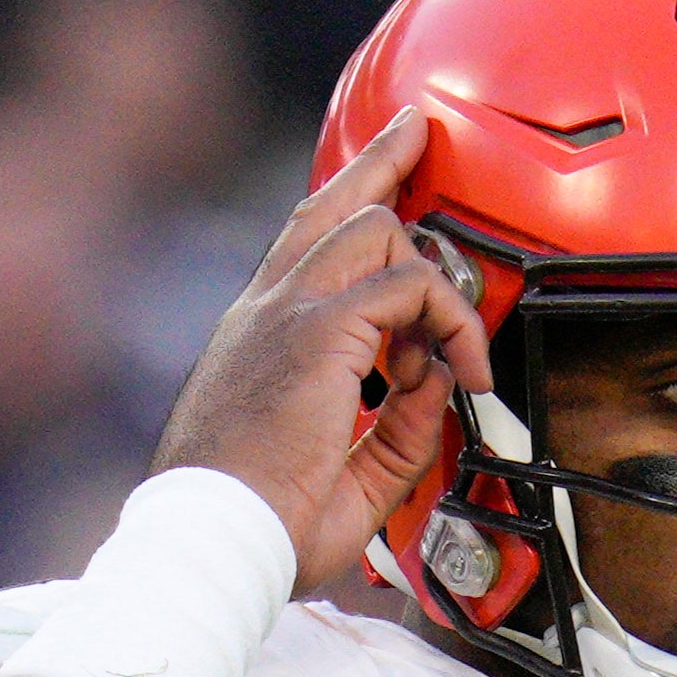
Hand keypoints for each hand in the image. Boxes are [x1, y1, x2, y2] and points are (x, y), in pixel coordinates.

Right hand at [153, 108, 494, 592]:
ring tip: (462, 347)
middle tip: (419, 133)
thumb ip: (398, 424)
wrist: (215, 543)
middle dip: (384, 160)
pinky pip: (408, 288)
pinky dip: (449, 322)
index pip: (306, 250)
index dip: (349, 209)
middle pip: (331, 205)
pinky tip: (460, 370)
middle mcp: (267, 312)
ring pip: (376, 229)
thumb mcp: (351, 474)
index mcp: (260, 340)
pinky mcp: (315, 332)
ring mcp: (286, 314)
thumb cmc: (262, 529)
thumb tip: (438, 383)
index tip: (387, 186)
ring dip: (435, 280)